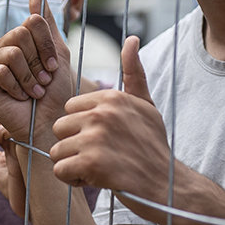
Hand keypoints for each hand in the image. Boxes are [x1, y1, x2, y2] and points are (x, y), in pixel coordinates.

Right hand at [0, 0, 73, 147]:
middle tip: (42, 82)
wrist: (47, 122)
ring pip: (12, 52)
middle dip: (39, 62)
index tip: (54, 67)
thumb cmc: (55, 92)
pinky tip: (18, 97)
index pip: (32, 22)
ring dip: (29, 77)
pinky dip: (16, 86)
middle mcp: (2, 45)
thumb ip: (47, 23)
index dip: (48, 46)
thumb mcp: (58, 54)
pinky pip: (0, 70)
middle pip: (21, 34)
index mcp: (19, 38)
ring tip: (33, 91)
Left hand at [48, 36, 170, 197]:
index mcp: (111, 96)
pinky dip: (73, 180)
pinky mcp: (91, 162)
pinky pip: (59, 170)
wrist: (167, 186)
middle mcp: (103, 112)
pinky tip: (95, 179)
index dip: (81, 127)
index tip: (103, 139)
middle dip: (74, 146)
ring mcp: (96, 137)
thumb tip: (131, 39)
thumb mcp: (146, 105)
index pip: (70, 109)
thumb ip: (133, 73)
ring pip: (57, 150)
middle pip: (59, 128)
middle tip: (99, 156)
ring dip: (73, 164)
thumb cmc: (152, 146)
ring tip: (98, 168)